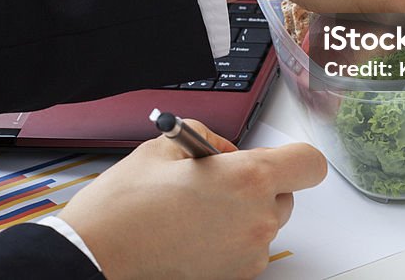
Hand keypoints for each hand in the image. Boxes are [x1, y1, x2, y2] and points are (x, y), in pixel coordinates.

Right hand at [58, 120, 325, 279]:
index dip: (293, 158)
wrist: (95, 259)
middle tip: (212, 180)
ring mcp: (248, 255)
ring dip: (240, 213)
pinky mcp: (233, 278)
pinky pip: (245, 249)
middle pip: (285, 194)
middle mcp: (257, 220)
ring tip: (192, 209)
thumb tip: (220, 149)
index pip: (309, 164)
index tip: (275, 158)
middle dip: (257, 184)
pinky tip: (189, 232)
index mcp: (248, 179)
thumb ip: (204, 138)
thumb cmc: (124, 208)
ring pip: (263, 223)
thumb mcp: (163, 147)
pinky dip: (226, 239)